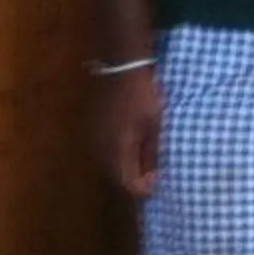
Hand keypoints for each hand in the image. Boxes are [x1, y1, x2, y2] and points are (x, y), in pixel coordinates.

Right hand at [95, 68, 162, 198]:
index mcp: (116, 151)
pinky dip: (120, 154)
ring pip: (111, 165)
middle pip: (117, 178)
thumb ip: (151, 155)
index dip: (145, 188)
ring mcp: (93, 138)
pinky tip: (134, 144)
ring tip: (147, 157)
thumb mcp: (155, 126)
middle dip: (136, 179)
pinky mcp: (93, 129)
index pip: (128, 185)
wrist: (123, 66)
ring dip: (128, 167)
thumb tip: (151, 181)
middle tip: (156, 171)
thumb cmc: (143, 96)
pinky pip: (106, 151)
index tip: (160, 179)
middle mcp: (100, 150)